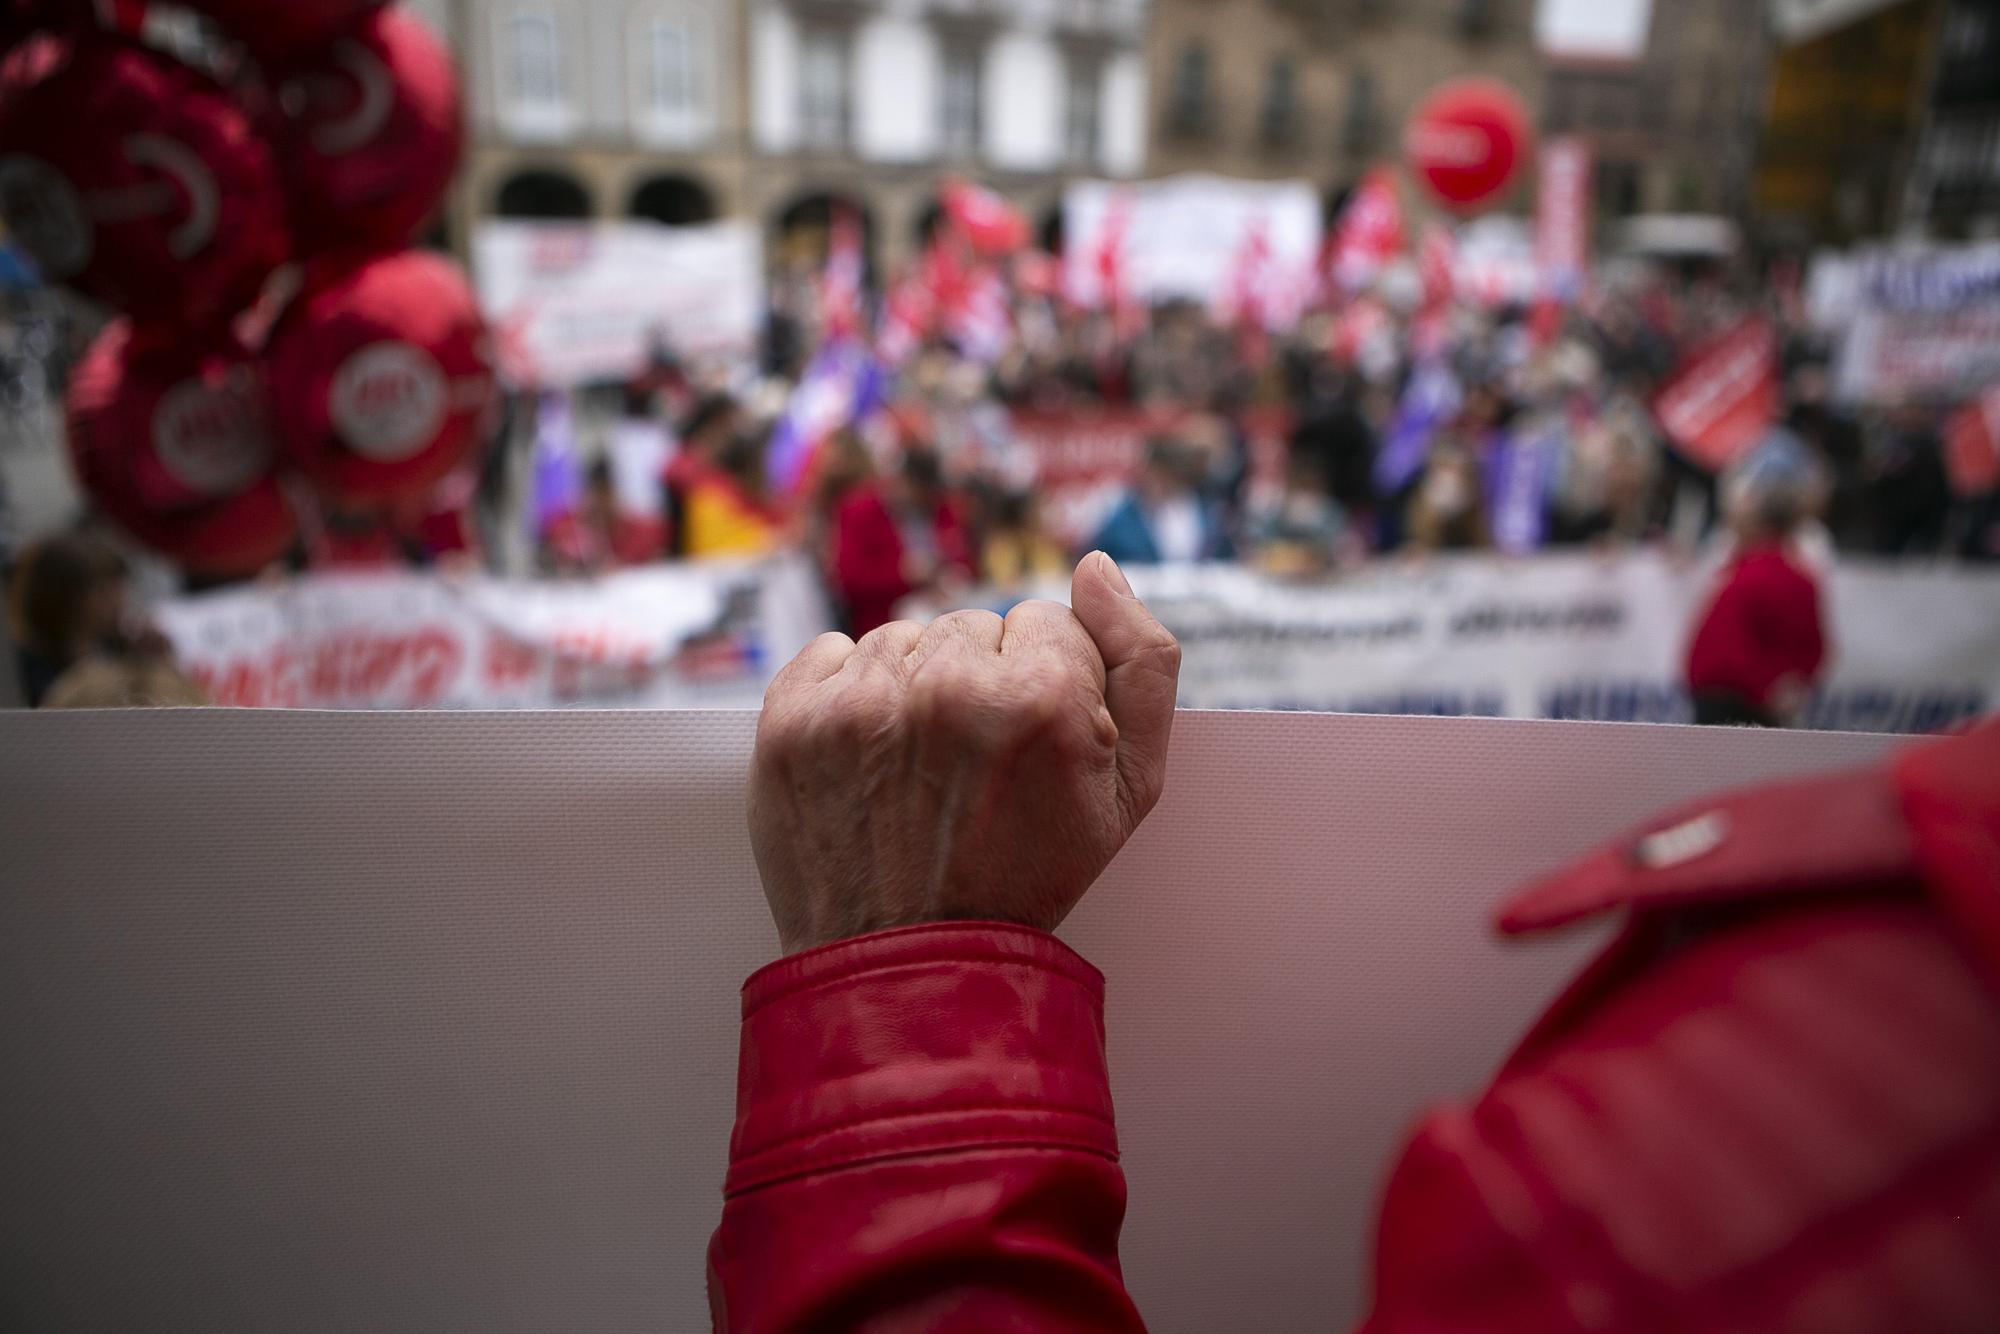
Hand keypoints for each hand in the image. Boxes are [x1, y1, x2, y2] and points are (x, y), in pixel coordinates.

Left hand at [749, 553, 1181, 953]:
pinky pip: (831, 651)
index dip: (1044, 686)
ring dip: (913, 688)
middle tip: (973, 770)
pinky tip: (870, 758)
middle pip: (972, 625)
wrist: (910, 966)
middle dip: (979, 682)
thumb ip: (1144, 662)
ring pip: (903, 639)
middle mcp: (947, 685)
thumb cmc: (1030, 875)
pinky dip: (848, 693)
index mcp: (1042, 696)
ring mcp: (861, 701)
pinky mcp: (792, 719)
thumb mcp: (1132, 789)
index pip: (1046, 620)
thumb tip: (1099, 566)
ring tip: (920, 772)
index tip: (1028, 751)